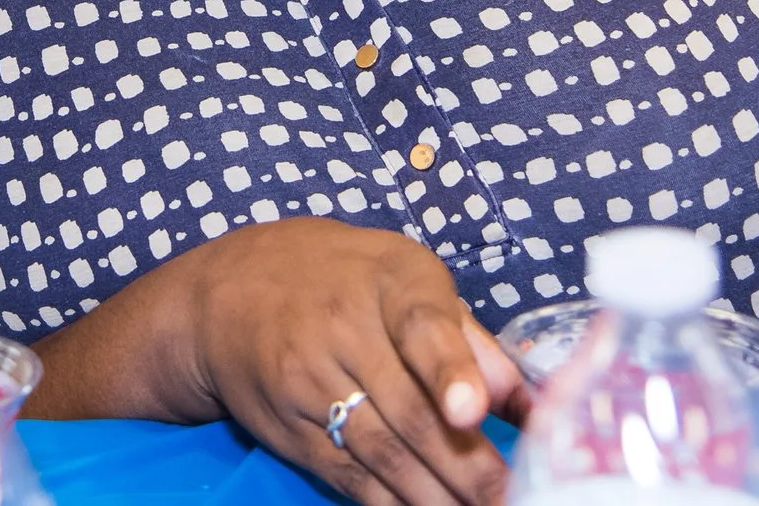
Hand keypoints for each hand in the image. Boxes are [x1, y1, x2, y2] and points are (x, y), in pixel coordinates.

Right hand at [179, 220, 525, 504]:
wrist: (226, 291)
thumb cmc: (340, 280)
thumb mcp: (403, 276)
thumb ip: (469, 337)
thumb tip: (532, 403)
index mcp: (390, 281)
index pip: (423, 325)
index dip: (451, 370)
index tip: (472, 412)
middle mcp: (345, 328)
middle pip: (412, 413)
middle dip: (468, 469)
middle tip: (510, 500)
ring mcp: (310, 380)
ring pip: (384, 454)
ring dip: (437, 498)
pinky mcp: (288, 426)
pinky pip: (349, 476)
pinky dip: (392, 505)